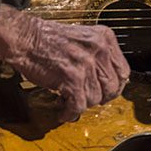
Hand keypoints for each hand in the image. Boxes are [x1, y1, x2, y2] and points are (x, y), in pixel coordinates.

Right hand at [0, 4, 130, 121]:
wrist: (26, 38)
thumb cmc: (49, 38)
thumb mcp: (84, 38)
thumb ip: (99, 55)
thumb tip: (108, 80)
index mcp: (105, 38)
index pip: (124, 71)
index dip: (116, 85)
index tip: (107, 90)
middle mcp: (99, 50)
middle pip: (113, 88)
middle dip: (100, 97)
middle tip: (87, 97)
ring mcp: (86, 64)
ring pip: (95, 99)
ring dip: (81, 103)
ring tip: (70, 99)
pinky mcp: (72, 78)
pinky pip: (78, 106)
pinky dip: (69, 112)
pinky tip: (63, 110)